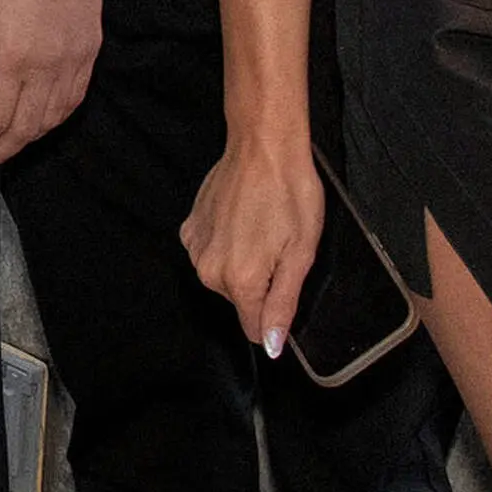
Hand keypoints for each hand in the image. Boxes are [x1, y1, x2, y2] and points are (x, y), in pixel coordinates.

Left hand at [0, 0, 102, 166]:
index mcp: (13, 59)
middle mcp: (48, 68)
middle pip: (25, 128)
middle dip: (0, 150)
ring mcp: (73, 62)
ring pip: (53, 119)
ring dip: (28, 139)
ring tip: (6, 146)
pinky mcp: (89, 52)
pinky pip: (75, 98)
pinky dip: (55, 118)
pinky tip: (41, 121)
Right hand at [182, 130, 323, 353]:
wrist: (263, 144)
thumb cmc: (290, 193)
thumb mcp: (301, 254)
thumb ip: (283, 304)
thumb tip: (271, 346)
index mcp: (240, 280)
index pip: (255, 328)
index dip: (276, 314)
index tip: (286, 281)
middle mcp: (209, 270)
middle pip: (240, 302)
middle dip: (261, 283)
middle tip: (279, 246)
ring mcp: (195, 247)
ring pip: (224, 278)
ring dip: (243, 261)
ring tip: (261, 227)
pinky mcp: (190, 227)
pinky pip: (211, 252)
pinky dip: (226, 243)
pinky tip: (242, 218)